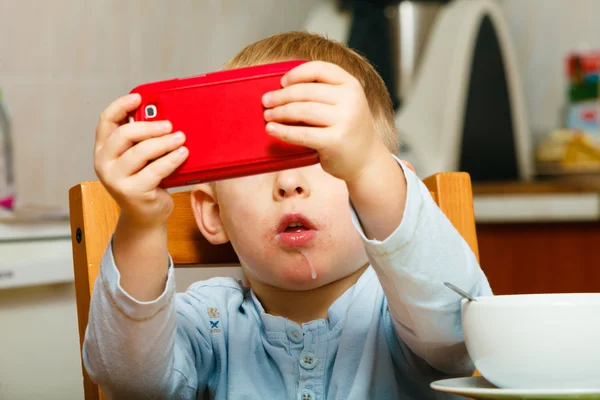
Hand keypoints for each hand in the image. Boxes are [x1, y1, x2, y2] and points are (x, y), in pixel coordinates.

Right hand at [93, 93, 187, 228]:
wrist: (146, 217)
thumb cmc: (146, 182)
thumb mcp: (140, 159)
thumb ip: (142, 141)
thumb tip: (164, 117)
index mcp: (103, 149)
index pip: (106, 121)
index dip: (121, 106)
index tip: (139, 97)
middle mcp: (103, 163)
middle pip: (124, 134)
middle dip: (149, 126)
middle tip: (169, 125)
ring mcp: (115, 179)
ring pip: (141, 152)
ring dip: (164, 142)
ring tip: (181, 138)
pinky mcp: (132, 192)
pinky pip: (155, 170)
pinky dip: (172, 159)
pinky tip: (183, 153)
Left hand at [262, 61, 388, 183]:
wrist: (367, 161)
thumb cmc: (348, 130)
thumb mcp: (344, 104)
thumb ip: (323, 92)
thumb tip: (282, 88)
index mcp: (351, 85)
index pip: (319, 69)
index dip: (297, 74)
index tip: (281, 82)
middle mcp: (350, 100)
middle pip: (306, 91)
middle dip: (281, 96)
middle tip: (266, 101)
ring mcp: (344, 120)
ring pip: (302, 111)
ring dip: (280, 112)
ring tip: (267, 115)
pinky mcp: (335, 141)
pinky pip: (302, 134)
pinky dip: (283, 131)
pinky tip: (271, 130)